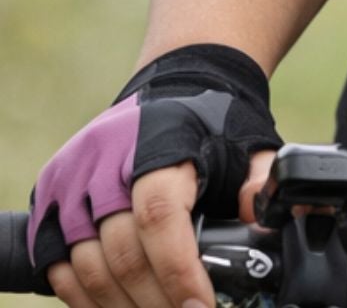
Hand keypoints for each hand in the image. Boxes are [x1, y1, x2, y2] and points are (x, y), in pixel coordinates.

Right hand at [29, 44, 284, 305]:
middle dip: (154, 299)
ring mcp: (73, 177)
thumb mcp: (247, 142)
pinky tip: (115, 303)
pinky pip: (56, 261)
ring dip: (119, 303)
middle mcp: (107, 159)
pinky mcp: (50, 193)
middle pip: (121, 251)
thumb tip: (269, 223)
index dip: (177, 270)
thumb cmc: (214, 122)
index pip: (159, 216)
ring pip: (85, 264)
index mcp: (161, 143)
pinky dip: (81, 294)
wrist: (173, 88)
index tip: (199, 305)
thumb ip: (260, 182)